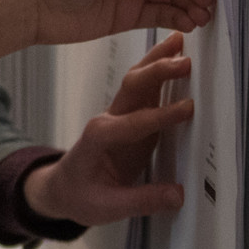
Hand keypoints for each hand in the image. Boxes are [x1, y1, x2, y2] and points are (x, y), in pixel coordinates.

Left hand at [25, 33, 194, 224]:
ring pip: (138, 81)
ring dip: (158, 60)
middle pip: (133, 88)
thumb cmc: (78, 195)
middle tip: (185, 60)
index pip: (135, 122)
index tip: (188, 108)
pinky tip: (175, 59)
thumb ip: (141, 200)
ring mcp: (119, 117)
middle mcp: (108, 121)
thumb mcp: (106, 207)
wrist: (61, 189)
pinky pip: (146, 91)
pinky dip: (160, 72)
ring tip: (181, 42)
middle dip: (158, 72)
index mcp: (100, 138)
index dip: (162, 115)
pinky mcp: (130, 120)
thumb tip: (176, 195)